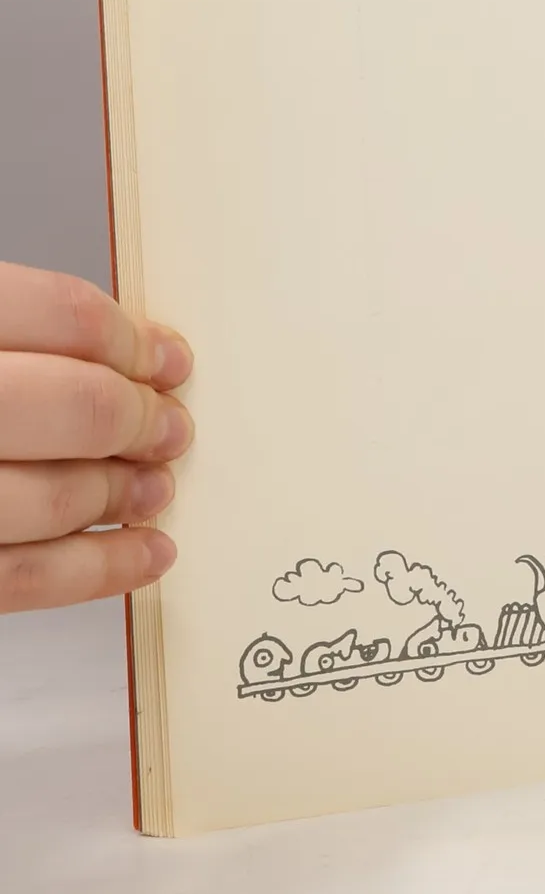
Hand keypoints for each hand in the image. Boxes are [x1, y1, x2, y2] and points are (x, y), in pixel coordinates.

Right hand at [0, 263, 192, 612]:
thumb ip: (27, 338)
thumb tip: (132, 354)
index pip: (63, 315)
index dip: (132, 341)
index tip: (171, 359)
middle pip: (74, 405)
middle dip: (140, 419)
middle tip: (171, 428)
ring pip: (53, 498)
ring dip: (124, 493)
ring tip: (157, 489)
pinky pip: (24, 578)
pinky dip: (100, 569)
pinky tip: (148, 553)